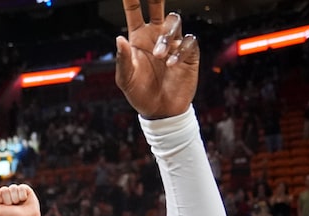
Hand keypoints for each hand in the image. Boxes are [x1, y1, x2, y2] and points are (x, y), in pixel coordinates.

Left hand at [0, 183, 40, 215]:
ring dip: (15, 198)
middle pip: (4, 189)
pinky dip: (22, 196)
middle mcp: (7, 192)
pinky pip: (21, 188)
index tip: (3, 206)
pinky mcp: (25, 188)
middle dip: (7, 200)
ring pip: (13, 187)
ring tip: (18, 204)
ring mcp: (16, 190)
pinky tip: (24, 200)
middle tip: (12, 206)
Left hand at [115, 1, 199, 119]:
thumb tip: (119, 38)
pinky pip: (189, 42)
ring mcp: (173, 43)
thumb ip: (123, 59)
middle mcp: (156, 36)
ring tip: (159, 55)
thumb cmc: (139, 94)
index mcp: (138, 38)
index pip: (134, 13)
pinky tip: (171, 64)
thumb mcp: (125, 79)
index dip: (132, 0)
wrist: (160, 111)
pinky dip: (180, 51)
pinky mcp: (189, 54)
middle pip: (159, 8)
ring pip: (175, 23)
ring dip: (166, 36)